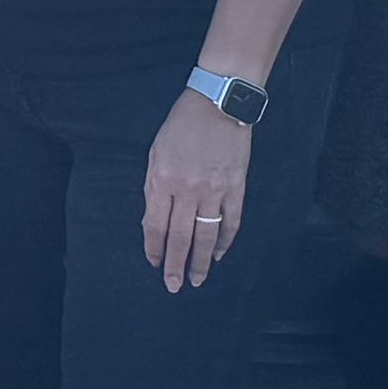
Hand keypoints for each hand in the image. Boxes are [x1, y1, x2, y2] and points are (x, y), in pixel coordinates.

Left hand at [141, 99, 255, 293]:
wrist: (219, 102)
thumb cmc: (182, 124)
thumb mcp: (156, 152)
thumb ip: (154, 187)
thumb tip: (151, 220)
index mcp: (163, 179)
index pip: (155, 225)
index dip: (154, 248)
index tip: (154, 263)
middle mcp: (187, 189)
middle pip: (180, 237)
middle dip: (175, 265)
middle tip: (173, 286)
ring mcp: (214, 189)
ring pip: (206, 235)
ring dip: (201, 261)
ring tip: (197, 280)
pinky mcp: (236, 186)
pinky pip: (231, 220)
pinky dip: (225, 240)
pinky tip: (218, 253)